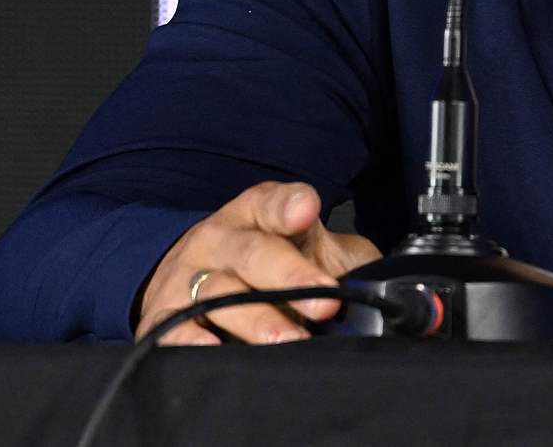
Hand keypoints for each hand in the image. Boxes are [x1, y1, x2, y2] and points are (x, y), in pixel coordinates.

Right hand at [135, 181, 381, 343]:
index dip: (290, 206)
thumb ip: (346, 262)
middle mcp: (219, 239)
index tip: (307, 210)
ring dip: (256, 319)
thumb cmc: (265, 263)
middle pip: (252, 252)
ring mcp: (187, 276)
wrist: (188, 276)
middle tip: (324, 302)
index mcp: (255, 213)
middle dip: (289, 277)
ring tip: (288, 341)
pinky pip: (175, 328)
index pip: (273, 203)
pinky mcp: (163, 314)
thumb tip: (389, 289)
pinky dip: (194, 340)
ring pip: (219, 294)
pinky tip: (215, 349)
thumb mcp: (310, 250)